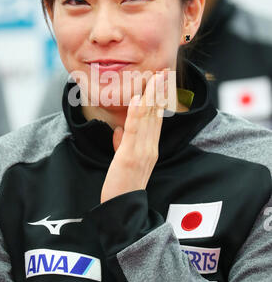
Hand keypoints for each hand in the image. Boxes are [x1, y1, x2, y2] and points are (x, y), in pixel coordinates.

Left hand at [100, 69, 168, 203]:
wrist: (122, 211)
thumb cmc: (121, 187)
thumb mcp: (123, 163)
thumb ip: (122, 145)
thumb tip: (118, 130)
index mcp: (149, 148)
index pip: (156, 119)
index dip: (158, 99)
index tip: (160, 82)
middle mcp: (150, 148)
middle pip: (155, 115)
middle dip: (159, 91)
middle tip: (163, 71)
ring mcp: (142, 152)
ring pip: (148, 119)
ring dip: (151, 96)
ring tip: (154, 77)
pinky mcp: (129, 157)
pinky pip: (134, 132)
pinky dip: (136, 114)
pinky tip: (138, 99)